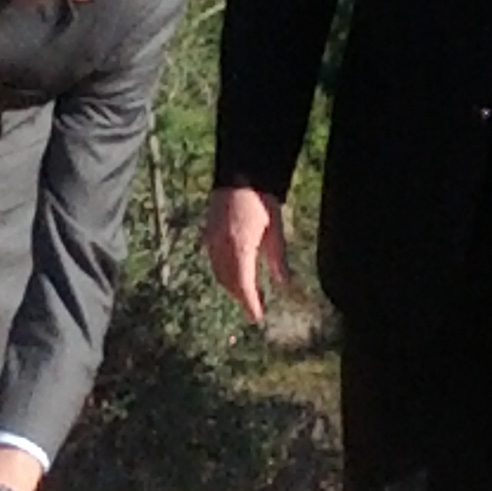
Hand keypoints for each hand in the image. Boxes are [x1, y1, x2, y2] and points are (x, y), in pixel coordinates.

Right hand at [202, 185, 291, 324]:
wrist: (240, 173)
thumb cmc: (261, 199)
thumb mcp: (276, 229)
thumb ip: (278, 258)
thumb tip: (283, 283)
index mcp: (240, 247)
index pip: (243, 284)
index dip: (250, 303)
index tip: (257, 317)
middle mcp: (222, 246)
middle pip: (229, 281)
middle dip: (240, 296)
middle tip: (254, 307)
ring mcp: (212, 239)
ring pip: (219, 272)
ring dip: (231, 286)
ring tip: (244, 294)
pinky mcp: (208, 233)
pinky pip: (213, 260)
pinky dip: (222, 272)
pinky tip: (231, 273)